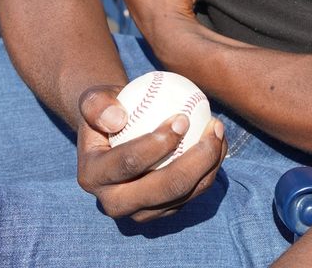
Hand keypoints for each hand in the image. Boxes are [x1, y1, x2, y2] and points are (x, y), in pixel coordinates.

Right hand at [76, 84, 226, 221]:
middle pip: (163, 189)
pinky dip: (211, 169)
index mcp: (93, 177)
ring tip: (219, 130)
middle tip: (213, 127)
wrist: (115, 133)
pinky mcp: (163, 212)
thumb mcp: (94, 99)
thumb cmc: (108, 109)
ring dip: (210, 162)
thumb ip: (97, 104)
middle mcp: (114, 203)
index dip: (159, 143)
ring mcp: (141, 213)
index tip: (182, 118)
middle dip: (196, 160)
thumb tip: (118, 119)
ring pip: (184, 194)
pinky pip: (194, 194)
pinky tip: (218, 142)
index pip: (129, 164)